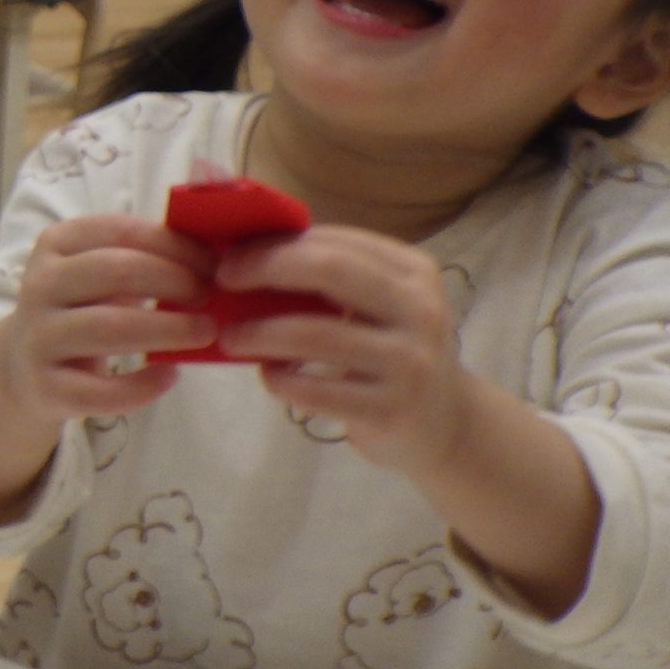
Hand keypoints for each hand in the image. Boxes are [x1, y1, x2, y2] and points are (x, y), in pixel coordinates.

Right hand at [0, 214, 218, 425]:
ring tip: (205, 332)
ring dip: (168, 329)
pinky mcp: (46, 388)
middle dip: (173, 280)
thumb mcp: (101, 273)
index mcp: (56, 244)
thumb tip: (219, 253)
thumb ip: (146, 257)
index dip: (173, 244)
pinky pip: (102, 390)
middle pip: (115, 271)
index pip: (120, 231)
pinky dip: (144, 385)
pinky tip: (171, 376)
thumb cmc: (83, 309)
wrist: (25, 367)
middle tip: (209, 295)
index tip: (213, 261)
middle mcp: (40, 285)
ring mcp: (39, 337)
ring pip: (110, 328)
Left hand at [215, 224, 470, 472]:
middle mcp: (420, 311)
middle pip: (329, 270)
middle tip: (223, 279)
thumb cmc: (395, 353)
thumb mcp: (380, 306)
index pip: (337, 241)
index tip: (231, 252)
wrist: (446, 427)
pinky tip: (269, 375)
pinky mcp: (391, 410)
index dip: (276, 242)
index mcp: (415, 273)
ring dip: (259, 332)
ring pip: (313, 333)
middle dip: (266, 268)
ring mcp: (409, 362)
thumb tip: (249, 249)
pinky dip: (279, 379)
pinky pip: (315, 390)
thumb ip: (332, 276)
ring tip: (231, 337)